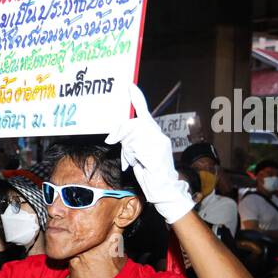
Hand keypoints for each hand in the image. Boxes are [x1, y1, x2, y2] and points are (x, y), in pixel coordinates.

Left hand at [104, 84, 193, 224]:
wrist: (165, 191)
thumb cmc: (150, 174)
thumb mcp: (136, 155)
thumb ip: (129, 143)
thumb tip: (115, 136)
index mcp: (154, 134)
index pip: (144, 113)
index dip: (137, 98)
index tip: (130, 86)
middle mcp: (159, 136)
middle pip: (134, 123)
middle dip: (121, 132)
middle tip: (112, 140)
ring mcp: (160, 145)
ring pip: (134, 135)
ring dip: (128, 148)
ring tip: (132, 159)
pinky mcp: (157, 154)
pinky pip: (138, 148)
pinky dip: (133, 156)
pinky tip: (139, 163)